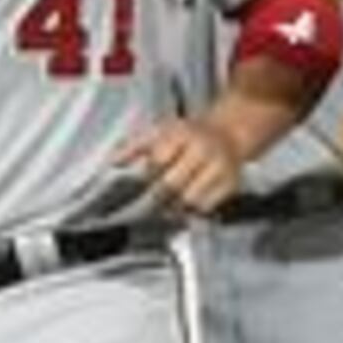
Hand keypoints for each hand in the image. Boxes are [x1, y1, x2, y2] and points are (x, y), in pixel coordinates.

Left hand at [115, 115, 245, 216]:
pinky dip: (192, 211)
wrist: (227, 134)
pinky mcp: (231, 184)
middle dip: (155, 197)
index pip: (158, 160)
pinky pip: (206, 207)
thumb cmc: (186, 136)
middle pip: (172, 184)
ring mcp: (220, 168)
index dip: (146, 175)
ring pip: (189, 199)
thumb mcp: (158, 132)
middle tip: (143, 207)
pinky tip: (183, 207)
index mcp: (182, 134)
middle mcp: (203, 150)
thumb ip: (133, 146)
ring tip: (164, 208)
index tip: (138, 184)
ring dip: (173, 207)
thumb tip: (111, 162)